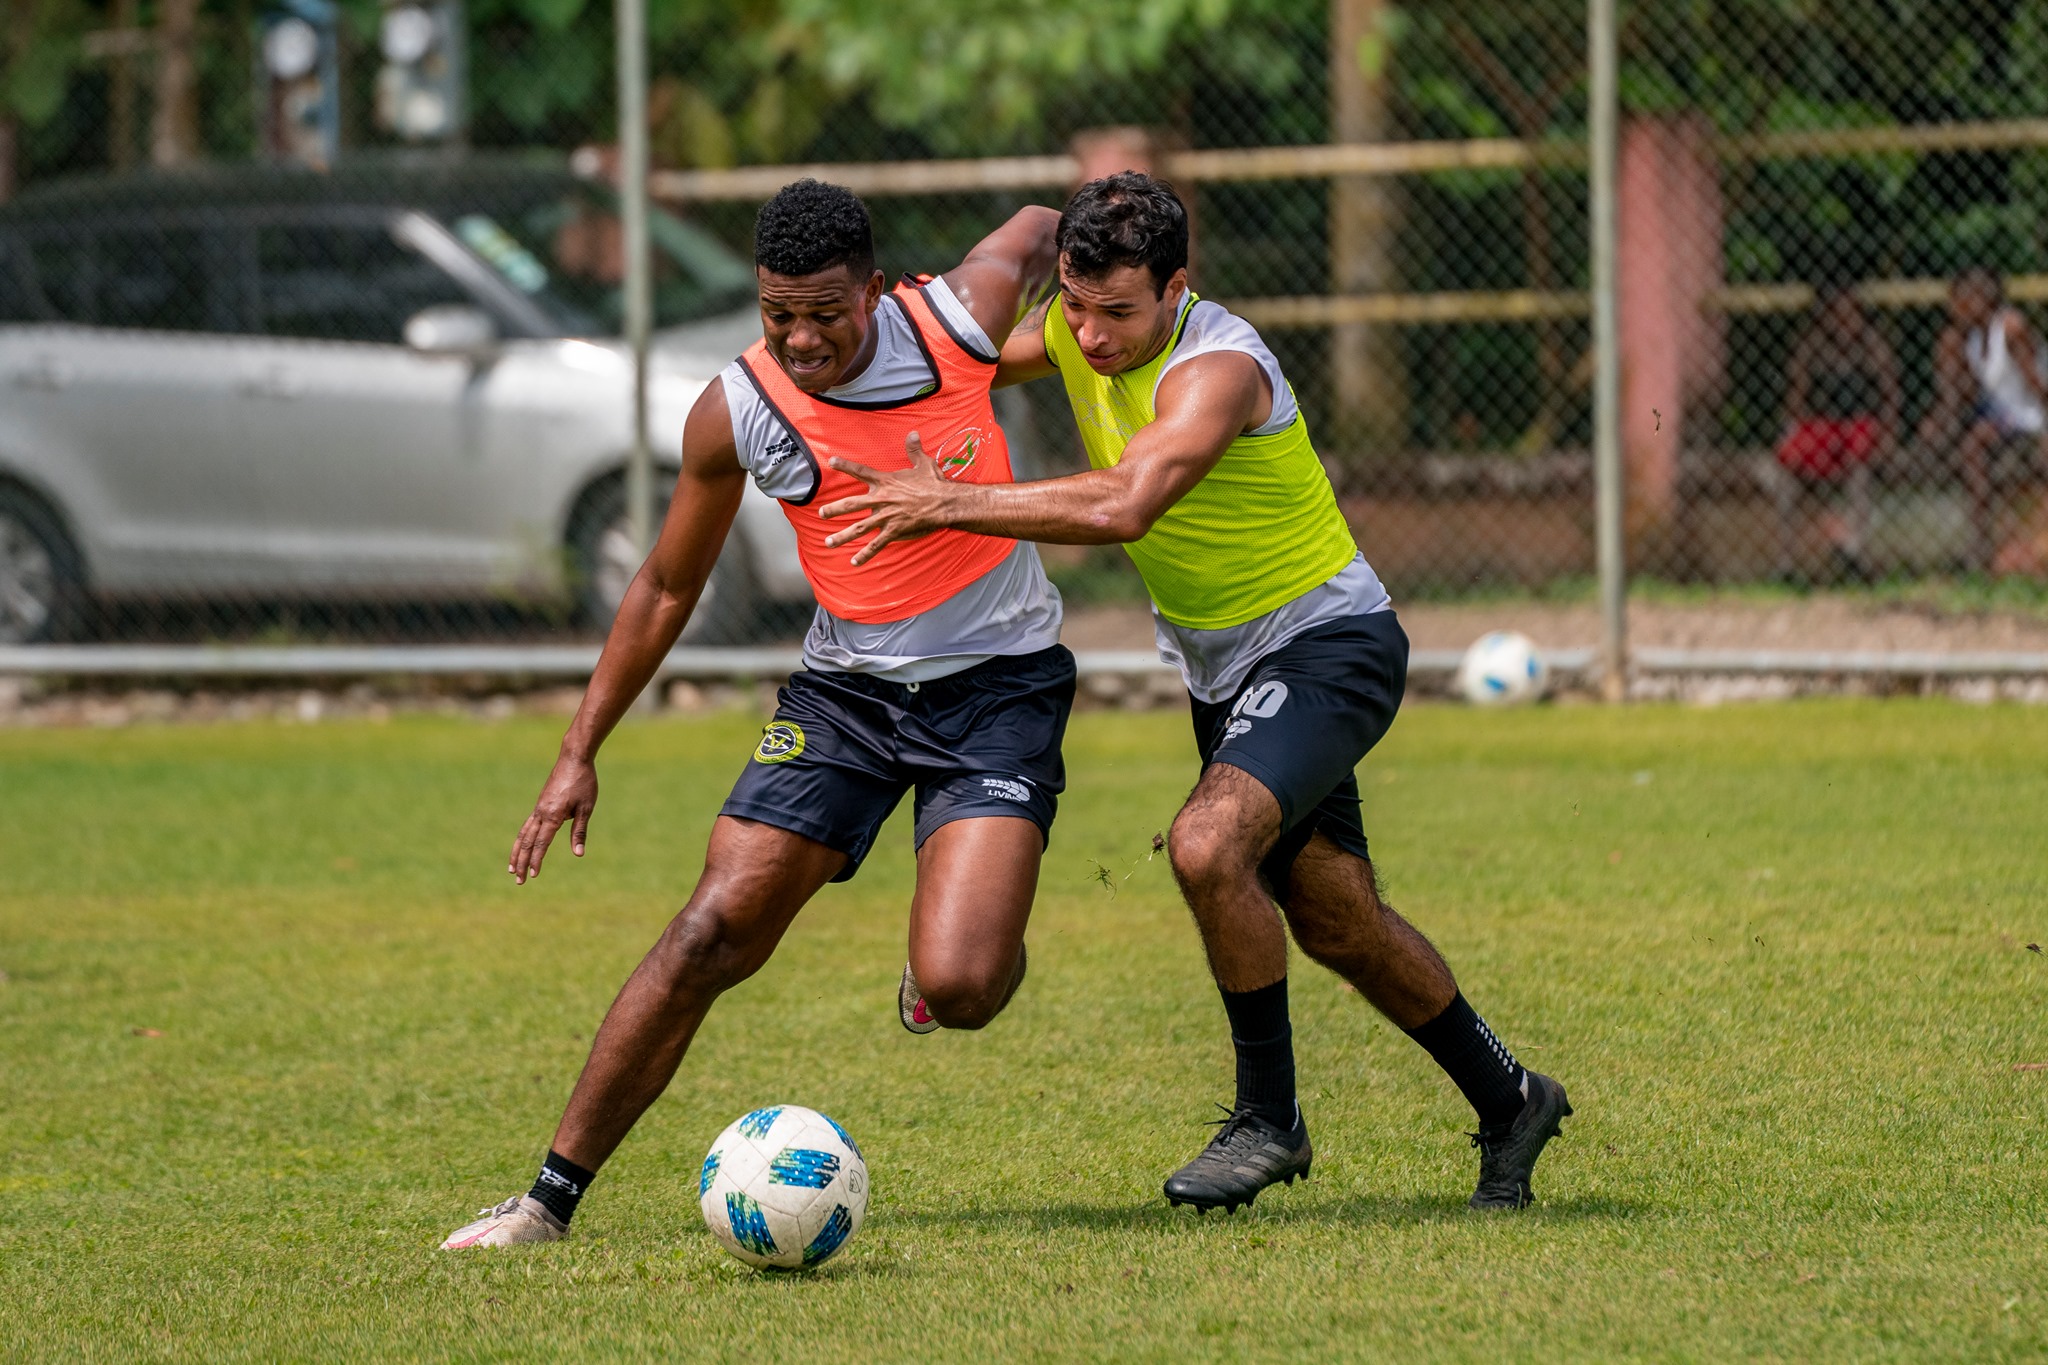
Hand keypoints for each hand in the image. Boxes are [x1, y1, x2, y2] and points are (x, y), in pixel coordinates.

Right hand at [508, 751, 597, 883]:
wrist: (574, 758)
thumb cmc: (583, 782)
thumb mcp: (586, 808)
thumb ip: (579, 831)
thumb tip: (578, 854)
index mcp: (552, 815)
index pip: (542, 843)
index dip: (537, 861)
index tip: (533, 875)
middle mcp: (541, 812)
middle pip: (528, 842)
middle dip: (522, 862)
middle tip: (518, 880)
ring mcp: (538, 808)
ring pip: (523, 834)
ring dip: (518, 852)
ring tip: (512, 868)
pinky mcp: (540, 804)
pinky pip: (527, 825)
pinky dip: (523, 838)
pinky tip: (524, 846)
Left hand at [816, 431, 954, 566]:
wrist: (945, 503)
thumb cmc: (935, 483)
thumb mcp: (924, 463)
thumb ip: (914, 449)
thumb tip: (913, 433)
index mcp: (886, 482)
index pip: (861, 471)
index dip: (845, 465)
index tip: (831, 461)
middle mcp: (881, 499)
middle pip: (851, 504)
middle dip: (834, 509)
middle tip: (821, 514)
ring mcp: (886, 517)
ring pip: (859, 527)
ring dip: (842, 535)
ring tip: (828, 542)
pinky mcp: (894, 531)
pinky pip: (876, 544)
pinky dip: (865, 554)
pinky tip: (854, 562)